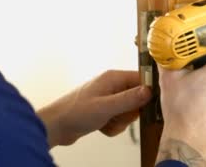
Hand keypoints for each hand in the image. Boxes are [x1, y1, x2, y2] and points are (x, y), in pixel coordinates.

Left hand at [37, 70, 151, 147]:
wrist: (56, 126)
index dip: (146, 93)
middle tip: (117, 116)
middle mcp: (112, 85)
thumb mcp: (106, 107)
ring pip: (128, 111)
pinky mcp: (105, 110)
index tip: (145, 107)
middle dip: (129, 112)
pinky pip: (119, 119)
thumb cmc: (76, 112)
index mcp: (113, 78)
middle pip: (137, 98)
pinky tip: (102, 127)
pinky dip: (113, 126)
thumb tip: (149, 91)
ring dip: (120, 121)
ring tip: (106, 123)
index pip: (141, 80)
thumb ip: (129, 99)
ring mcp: (108, 98)